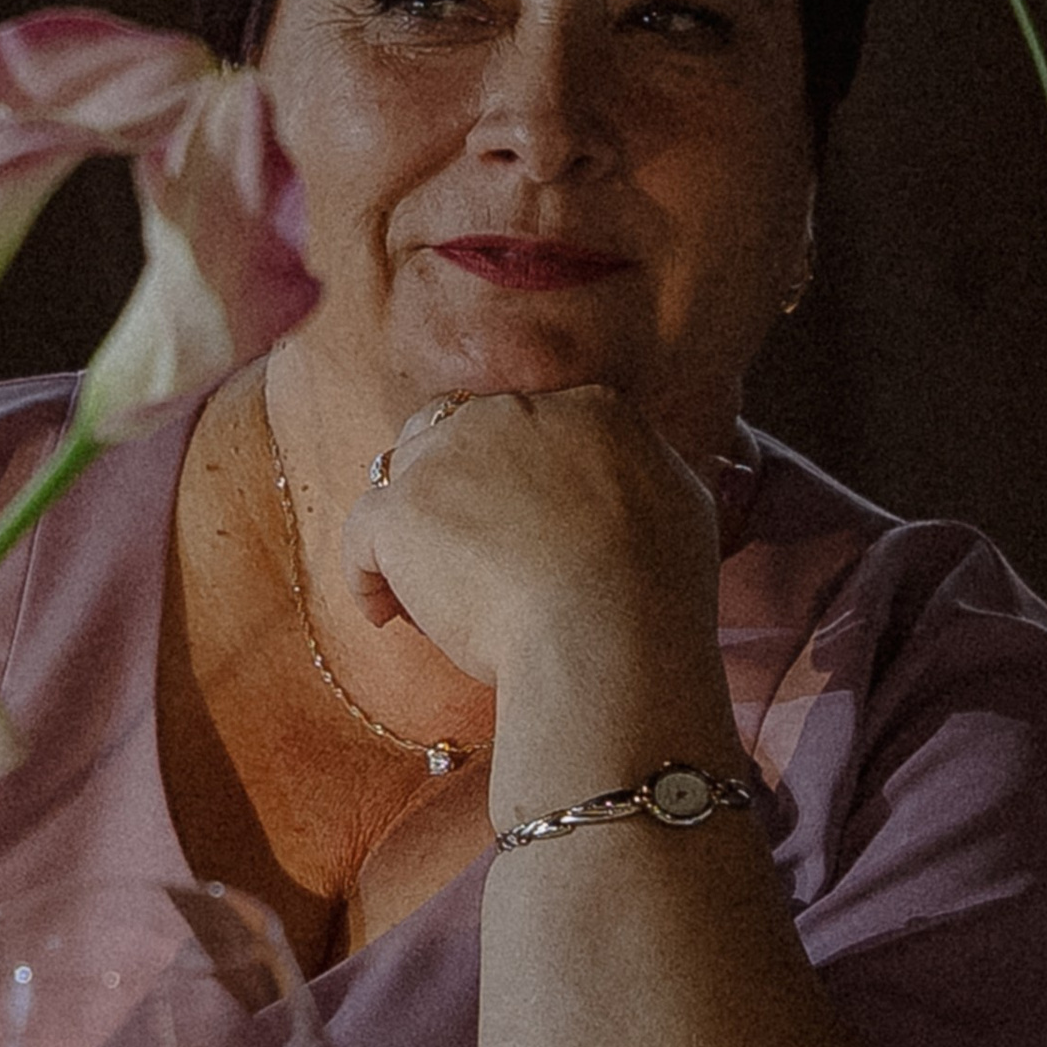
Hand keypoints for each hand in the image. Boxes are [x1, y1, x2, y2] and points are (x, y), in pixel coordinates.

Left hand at [339, 385, 723, 698]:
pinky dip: (366, 576)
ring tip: (421, 588)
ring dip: (410, 526)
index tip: (518, 524)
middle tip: (464, 553)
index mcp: (588, 409)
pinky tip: (384, 614)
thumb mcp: (685, 508)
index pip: (529, 423)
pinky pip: (361, 536)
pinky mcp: (402, 511)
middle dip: (453, 488)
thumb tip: (647, 470)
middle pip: (456, 433)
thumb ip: (651, 474)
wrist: (609, 636)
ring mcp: (449, 457)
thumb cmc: (658, 591)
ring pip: (404, 476)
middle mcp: (512, 413)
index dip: (514, 474)